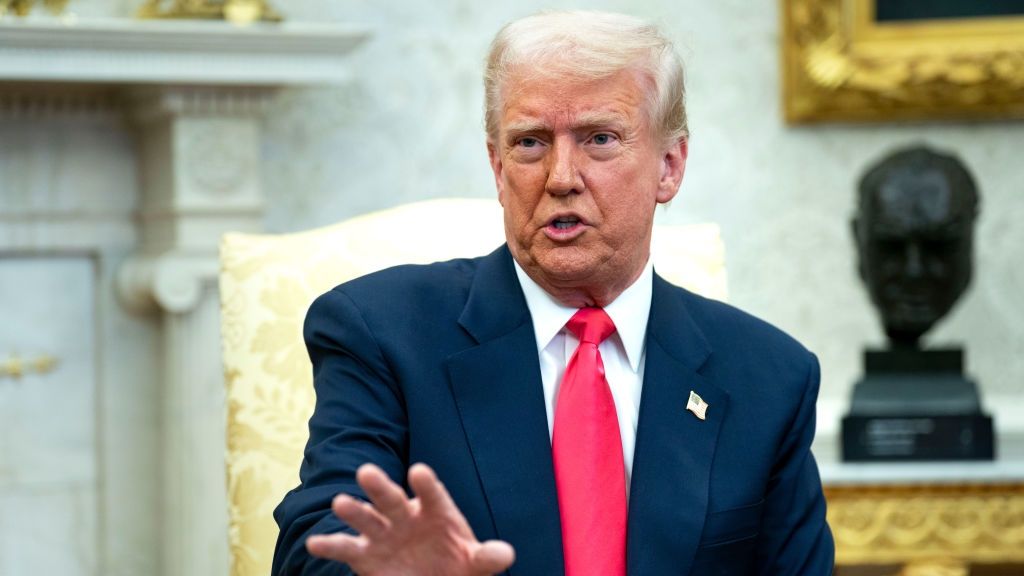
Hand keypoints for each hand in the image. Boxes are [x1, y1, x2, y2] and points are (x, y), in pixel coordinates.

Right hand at [306, 462, 515, 575]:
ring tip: (341, 503)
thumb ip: (487, 557)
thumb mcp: (474, 563)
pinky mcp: (366, 555)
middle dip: (380, 486)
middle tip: (367, 472)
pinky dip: (331, 545)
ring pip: (366, 518)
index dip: (426, 484)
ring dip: (354, 510)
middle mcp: (406, 516)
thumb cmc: (456, 564)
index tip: (419, 471)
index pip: (432, 494)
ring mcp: (384, 533)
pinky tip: (316, 542)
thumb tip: (505, 554)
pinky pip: (346, 548)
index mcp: (436, 511)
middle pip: (392, 498)